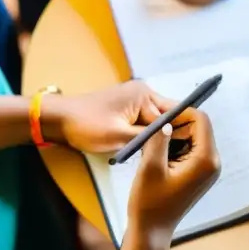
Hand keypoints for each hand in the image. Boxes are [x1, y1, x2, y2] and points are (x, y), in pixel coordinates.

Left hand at [52, 82, 171, 153]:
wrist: (58, 120)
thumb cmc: (86, 126)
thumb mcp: (118, 136)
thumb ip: (147, 137)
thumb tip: (171, 138)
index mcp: (143, 95)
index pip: (173, 114)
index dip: (182, 132)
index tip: (190, 150)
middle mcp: (143, 93)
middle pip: (167, 116)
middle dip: (171, 134)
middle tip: (180, 156)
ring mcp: (135, 100)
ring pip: (157, 121)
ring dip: (158, 135)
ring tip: (167, 155)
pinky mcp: (128, 109)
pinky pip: (146, 121)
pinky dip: (148, 134)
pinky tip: (151, 148)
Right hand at [126, 106, 220, 240]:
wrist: (152, 231)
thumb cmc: (150, 203)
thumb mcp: (150, 167)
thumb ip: (159, 140)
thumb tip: (165, 121)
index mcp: (206, 159)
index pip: (201, 120)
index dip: (181, 112)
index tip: (159, 114)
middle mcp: (213, 162)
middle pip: (198, 127)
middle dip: (176, 123)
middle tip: (152, 125)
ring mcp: (208, 169)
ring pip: (193, 137)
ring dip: (174, 134)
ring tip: (152, 140)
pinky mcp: (199, 173)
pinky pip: (190, 149)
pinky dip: (175, 145)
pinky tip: (157, 152)